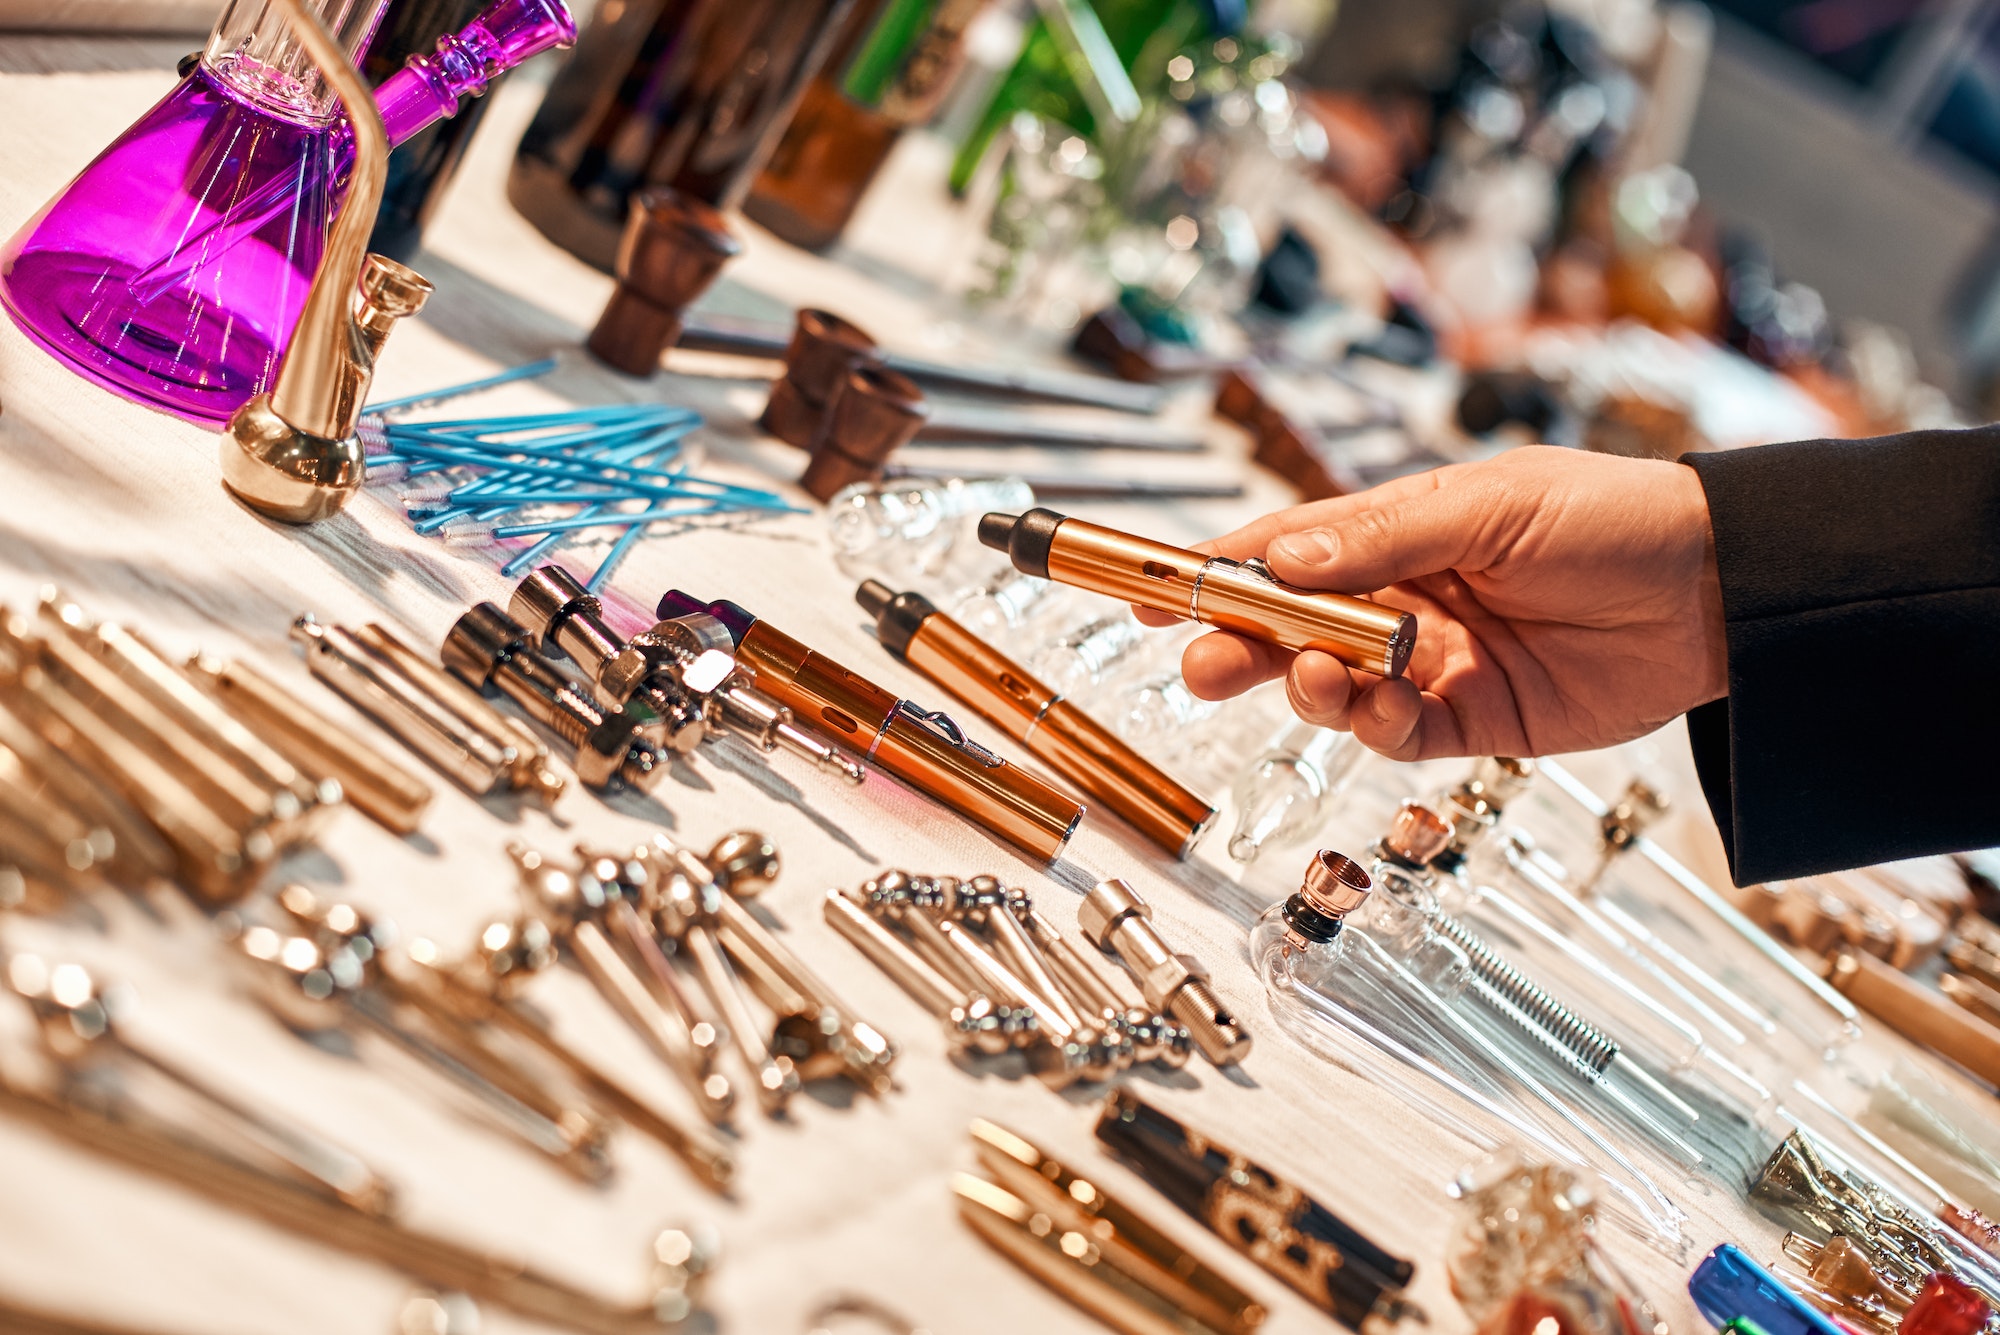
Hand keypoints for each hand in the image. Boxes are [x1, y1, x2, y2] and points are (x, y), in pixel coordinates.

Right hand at [1140, 446, 1727, 760]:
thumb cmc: (1611, 518)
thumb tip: (1284, 559)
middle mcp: (1401, 599)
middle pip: (1287, 628)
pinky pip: (1398, 737)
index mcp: (1396, 533)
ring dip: (1303, 687)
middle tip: (1195, 660)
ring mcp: (1431, 663)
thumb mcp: (1489, 507)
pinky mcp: (1471, 721)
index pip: (1282, 551)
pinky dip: (1377, 727)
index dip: (1210, 570)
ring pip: (1333, 688)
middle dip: (1235, 644)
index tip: (1144, 585)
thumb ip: (1383, 540)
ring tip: (1306, 675)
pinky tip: (1383, 706)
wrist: (1718, 591)